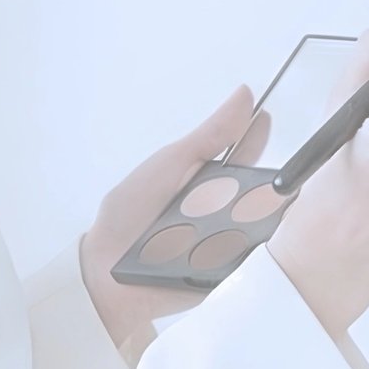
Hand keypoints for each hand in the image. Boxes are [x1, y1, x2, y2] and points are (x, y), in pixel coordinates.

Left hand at [78, 85, 269, 362]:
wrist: (105, 269)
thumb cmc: (131, 210)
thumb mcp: (171, 163)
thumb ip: (210, 135)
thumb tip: (244, 95)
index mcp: (208, 178)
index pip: (244, 155)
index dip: (255, 139)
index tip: (264, 120)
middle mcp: (221, 208)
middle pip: (256, 192)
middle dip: (260, 185)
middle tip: (261, 176)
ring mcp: (225, 242)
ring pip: (258, 226)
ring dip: (255, 217)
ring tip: (247, 210)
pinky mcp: (225, 274)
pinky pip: (248, 260)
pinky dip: (247, 250)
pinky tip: (241, 240)